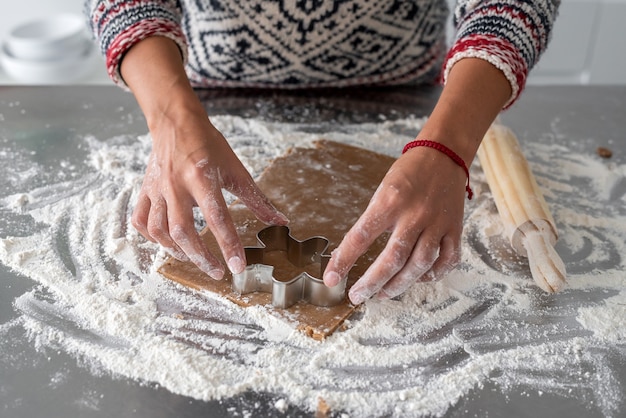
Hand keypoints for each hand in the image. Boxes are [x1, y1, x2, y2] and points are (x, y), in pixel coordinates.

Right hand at [131, 106, 287, 278]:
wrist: (175, 122)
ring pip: (160, 230)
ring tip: (196, 259)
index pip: (218, 217)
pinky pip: (141, 221)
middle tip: (218, 272)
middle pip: (183, 230)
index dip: (228, 245)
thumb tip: (280, 221)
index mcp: (202, 177)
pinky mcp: (146, 190)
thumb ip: (256, 199)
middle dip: (201, 257)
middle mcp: (176, 185)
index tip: (238, 267)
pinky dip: (153, 238)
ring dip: (178, 251)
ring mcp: (158, 188)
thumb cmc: (208, 144)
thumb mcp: (236, 169)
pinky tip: (168, 243)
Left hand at [323, 146, 465, 303]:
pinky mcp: (455, 229)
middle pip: (393, 258)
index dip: (344, 260)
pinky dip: (432, 275)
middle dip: (372, 283)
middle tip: (357, 296)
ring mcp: (438, 223)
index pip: (361, 236)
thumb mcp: (382, 190)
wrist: (443, 155)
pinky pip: (446, 260)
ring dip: (399, 285)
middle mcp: (415, 214)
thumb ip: (371, 221)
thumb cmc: (408, 173)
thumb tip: (350, 254)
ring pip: (419, 265)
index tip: (332, 278)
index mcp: (390, 201)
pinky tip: (418, 279)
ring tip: (382, 293)